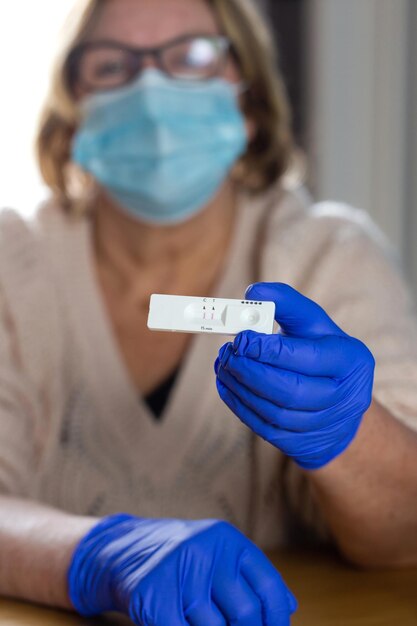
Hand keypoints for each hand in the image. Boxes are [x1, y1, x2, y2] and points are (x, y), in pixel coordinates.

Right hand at [68, 514, 296, 625]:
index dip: (276, 620)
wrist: (123, 549)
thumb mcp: (217, 556)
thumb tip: (290, 608)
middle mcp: (203, 551)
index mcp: (226, 540)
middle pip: (244, 613)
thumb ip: (251, 578)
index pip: (266, 587)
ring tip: (205, 622)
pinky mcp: (151, 596)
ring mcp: (176, 572)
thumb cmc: (181, 560)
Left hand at [215, 283, 374, 469]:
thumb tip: (252, 293)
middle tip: (227, 354)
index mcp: (351, 359)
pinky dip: (240, 407)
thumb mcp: (313, 324)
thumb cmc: (320, 352)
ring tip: (223, 366)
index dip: (271, 350)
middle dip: (252, 372)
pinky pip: (266, 428)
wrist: (339, 402)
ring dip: (241, 389)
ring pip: (276, 412)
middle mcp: (345, 396)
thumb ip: (287, 304)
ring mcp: (325, 425)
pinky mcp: (303, 444)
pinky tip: (227, 386)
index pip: (309, 357)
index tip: (241, 338)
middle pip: (292, 391)